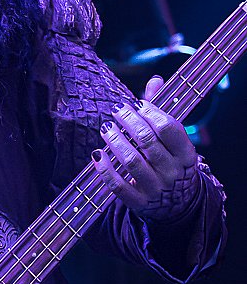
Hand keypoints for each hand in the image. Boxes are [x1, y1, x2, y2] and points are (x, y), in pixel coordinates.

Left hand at [91, 76, 199, 221]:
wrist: (178, 204)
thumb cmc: (171, 162)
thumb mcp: (174, 140)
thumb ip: (162, 110)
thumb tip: (155, 80)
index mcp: (186, 154)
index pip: (169, 128)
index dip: (151, 111)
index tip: (136, 103)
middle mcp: (173, 172)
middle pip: (147, 141)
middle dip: (129, 121)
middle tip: (116, 110)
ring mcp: (156, 189)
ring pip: (131, 161)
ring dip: (115, 141)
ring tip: (106, 127)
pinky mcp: (139, 202)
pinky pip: (118, 186)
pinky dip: (105, 170)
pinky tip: (97, 154)